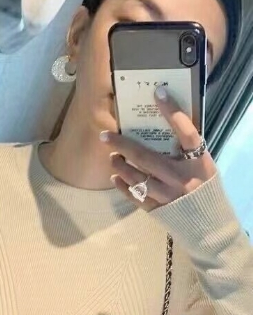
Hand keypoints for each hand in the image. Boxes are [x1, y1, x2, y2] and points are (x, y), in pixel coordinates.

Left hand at [100, 86, 217, 211]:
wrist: (208, 223)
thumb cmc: (203, 186)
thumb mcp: (202, 164)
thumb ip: (185, 149)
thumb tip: (160, 125)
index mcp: (198, 163)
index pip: (187, 133)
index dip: (173, 112)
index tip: (158, 92)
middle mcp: (182, 179)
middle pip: (147, 158)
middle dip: (122, 145)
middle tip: (105, 136)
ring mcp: (169, 196)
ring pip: (136, 178)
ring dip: (120, 166)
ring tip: (112, 158)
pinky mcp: (158, 210)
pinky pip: (135, 196)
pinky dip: (122, 186)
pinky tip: (114, 178)